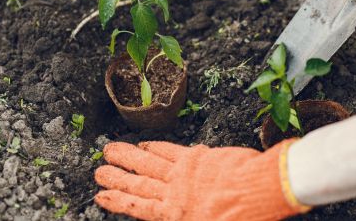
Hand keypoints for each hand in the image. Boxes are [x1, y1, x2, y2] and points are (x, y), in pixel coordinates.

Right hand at [94, 139, 309, 220]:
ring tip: (110, 149)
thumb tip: (170, 216)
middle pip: (137, 183)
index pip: (137, 207)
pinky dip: (154, 146)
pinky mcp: (196, 157)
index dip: (117, 200)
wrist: (258, 190)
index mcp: (175, 216)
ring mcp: (183, 172)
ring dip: (127, 156)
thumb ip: (185, 220)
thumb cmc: (242, 217)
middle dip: (115, 177)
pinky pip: (168, 150)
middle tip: (98, 170)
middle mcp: (174, 193)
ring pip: (147, 162)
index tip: (101, 194)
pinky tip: (144, 143)